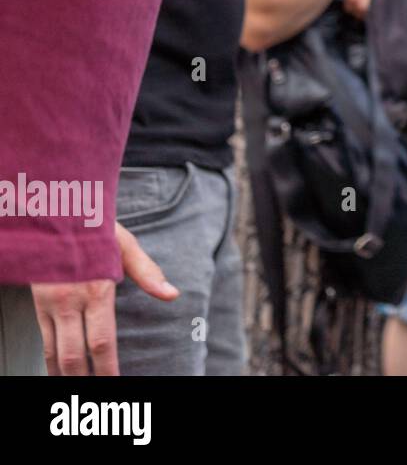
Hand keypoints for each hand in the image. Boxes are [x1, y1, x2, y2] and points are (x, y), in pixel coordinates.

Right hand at [30, 223, 177, 375]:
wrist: (54, 211)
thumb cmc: (94, 228)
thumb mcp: (126, 245)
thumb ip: (148, 273)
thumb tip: (172, 295)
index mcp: (97, 290)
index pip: (102, 341)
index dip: (107, 368)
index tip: (115, 383)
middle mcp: (70, 302)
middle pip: (74, 355)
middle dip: (85, 379)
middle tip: (98, 393)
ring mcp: (50, 304)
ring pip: (54, 352)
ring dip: (65, 375)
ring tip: (77, 388)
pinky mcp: (37, 303)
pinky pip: (42, 339)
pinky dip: (49, 359)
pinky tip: (58, 369)